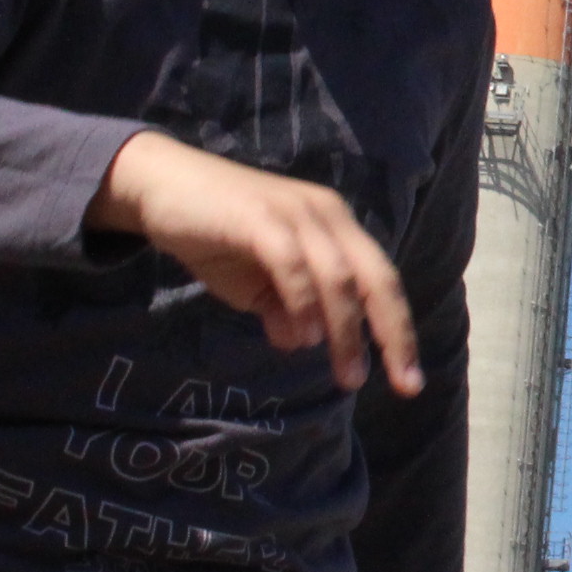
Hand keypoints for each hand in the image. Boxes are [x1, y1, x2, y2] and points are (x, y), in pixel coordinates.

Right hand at [89, 132, 420, 395]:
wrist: (161, 186)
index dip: (400, 332)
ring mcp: (297, 212)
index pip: (382, 282)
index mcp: (338, 229)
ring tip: (348, 374)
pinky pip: (294, 264)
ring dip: (348, 330)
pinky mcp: (262, 217)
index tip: (409, 383)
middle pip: (377, 279)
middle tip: (404, 386)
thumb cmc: (216, 234)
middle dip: (394, 335)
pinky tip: (302, 337)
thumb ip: (283, 308)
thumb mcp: (256, 283)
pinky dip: (304, 302)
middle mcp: (328, 215)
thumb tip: (300, 343)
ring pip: (340, 277)